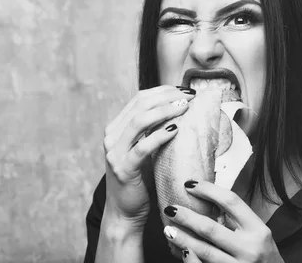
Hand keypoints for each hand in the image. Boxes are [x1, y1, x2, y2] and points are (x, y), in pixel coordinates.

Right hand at [102, 85, 195, 230]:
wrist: (125, 211)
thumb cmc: (141, 178)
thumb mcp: (145, 148)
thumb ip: (154, 129)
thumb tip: (182, 108)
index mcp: (116, 128)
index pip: (140, 98)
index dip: (163, 91)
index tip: (184, 90)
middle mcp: (112, 136)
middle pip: (140, 104)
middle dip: (167, 97)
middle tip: (189, 96)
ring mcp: (114, 152)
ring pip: (139, 121)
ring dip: (165, 111)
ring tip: (184, 108)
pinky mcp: (123, 169)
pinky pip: (142, 147)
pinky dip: (159, 136)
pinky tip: (175, 130)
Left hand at [162, 181, 284, 262]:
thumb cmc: (264, 255)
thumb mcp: (258, 233)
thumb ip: (238, 220)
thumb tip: (208, 200)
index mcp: (258, 229)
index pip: (231, 202)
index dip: (208, 190)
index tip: (190, 185)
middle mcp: (249, 248)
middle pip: (211, 228)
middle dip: (187, 217)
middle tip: (170, 208)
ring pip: (204, 251)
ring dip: (182, 239)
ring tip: (168, 229)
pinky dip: (190, 259)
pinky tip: (180, 251)